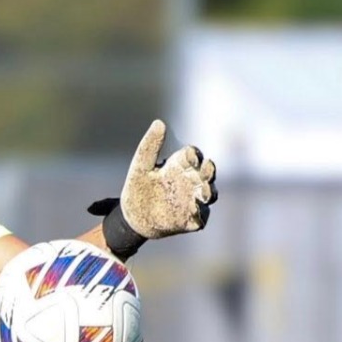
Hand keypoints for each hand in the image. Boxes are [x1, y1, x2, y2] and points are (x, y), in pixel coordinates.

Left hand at [97, 120, 217, 256]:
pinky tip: (194, 211)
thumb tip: (159, 122)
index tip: (190, 156)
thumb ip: (150, 146)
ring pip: (209, 194)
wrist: (132, 218)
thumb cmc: (138, 188)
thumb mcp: (141, 166)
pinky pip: (200, 218)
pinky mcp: (190, 219)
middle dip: (209, 170)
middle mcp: (189, 181)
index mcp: (179, 165)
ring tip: (204, 191)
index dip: (193, 155)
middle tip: (207, 168)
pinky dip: (200, 215)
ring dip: (209, 192)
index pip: (192, 155)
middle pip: (207, 172)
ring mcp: (192, 200)